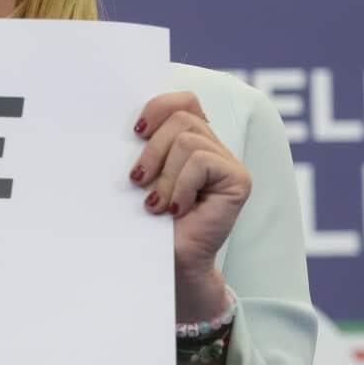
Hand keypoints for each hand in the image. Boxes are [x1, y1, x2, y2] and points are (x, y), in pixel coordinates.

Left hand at [130, 92, 250, 320]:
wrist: (166, 265)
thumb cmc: (147, 222)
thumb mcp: (141, 175)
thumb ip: (143, 145)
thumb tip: (125, 120)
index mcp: (191, 140)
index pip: (183, 100)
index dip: (158, 107)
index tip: (134, 131)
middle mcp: (213, 146)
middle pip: (182, 117)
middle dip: (152, 149)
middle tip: (137, 181)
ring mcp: (229, 163)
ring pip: (188, 140)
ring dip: (164, 174)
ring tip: (155, 203)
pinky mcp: (239, 180)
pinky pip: (202, 161)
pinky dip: (180, 185)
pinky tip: (175, 210)